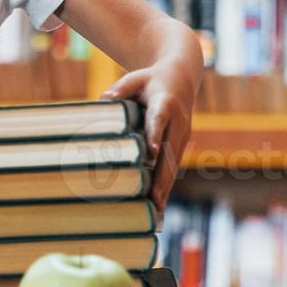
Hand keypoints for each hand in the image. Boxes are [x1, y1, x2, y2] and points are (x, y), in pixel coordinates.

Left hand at [101, 60, 198, 208]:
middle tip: (154, 196)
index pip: (159, 120)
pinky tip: (159, 204)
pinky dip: (168, 184)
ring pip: (174, 163)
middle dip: (162, 175)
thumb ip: (120, 88)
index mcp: (165, 103)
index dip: (156, 136)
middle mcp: (179, 122)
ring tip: (156, 208)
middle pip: (170, 150)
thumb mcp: (135, 78)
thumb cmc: (151, 80)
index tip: (152, 153)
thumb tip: (104, 100)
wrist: (181, 78)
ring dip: (166, 186)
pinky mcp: (182, 144)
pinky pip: (174, 166)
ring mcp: (183, 135)